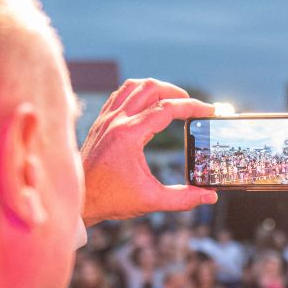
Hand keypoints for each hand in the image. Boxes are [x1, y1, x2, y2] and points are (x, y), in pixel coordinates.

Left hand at [81, 79, 216, 224]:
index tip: (208, 111)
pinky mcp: (100, 123)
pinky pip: (120, 95)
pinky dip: (138, 93)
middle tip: (193, 106)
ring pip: (134, 86)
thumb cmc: (110, 200)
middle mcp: (116, 121)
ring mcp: (106, 119)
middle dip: (176, 93)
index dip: (192, 106)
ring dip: (157, 88)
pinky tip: (148, 105)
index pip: (167, 108)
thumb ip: (183, 198)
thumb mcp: (151, 200)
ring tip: (173, 101)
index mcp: (129, 135)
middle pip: (151, 88)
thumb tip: (209, 197)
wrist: (78, 201)